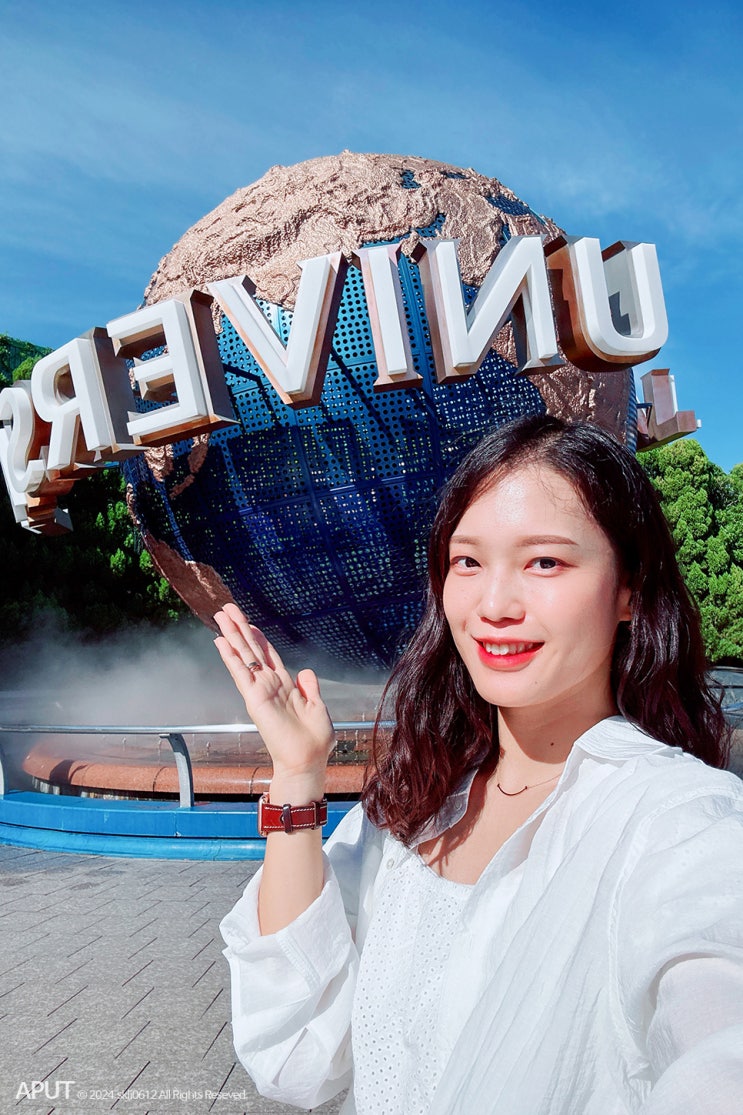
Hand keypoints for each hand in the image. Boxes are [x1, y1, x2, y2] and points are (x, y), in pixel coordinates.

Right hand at [213, 604, 333, 785]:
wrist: (307, 760)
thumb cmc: (313, 740)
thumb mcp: (318, 706)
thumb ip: (310, 687)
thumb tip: (304, 670)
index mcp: (285, 685)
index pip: (268, 654)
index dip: (259, 637)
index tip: (250, 621)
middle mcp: (269, 684)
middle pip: (252, 649)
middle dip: (240, 627)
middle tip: (227, 608)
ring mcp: (260, 690)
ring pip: (244, 655)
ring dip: (232, 634)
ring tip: (221, 615)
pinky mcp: (255, 699)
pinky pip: (241, 673)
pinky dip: (230, 657)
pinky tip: (221, 642)